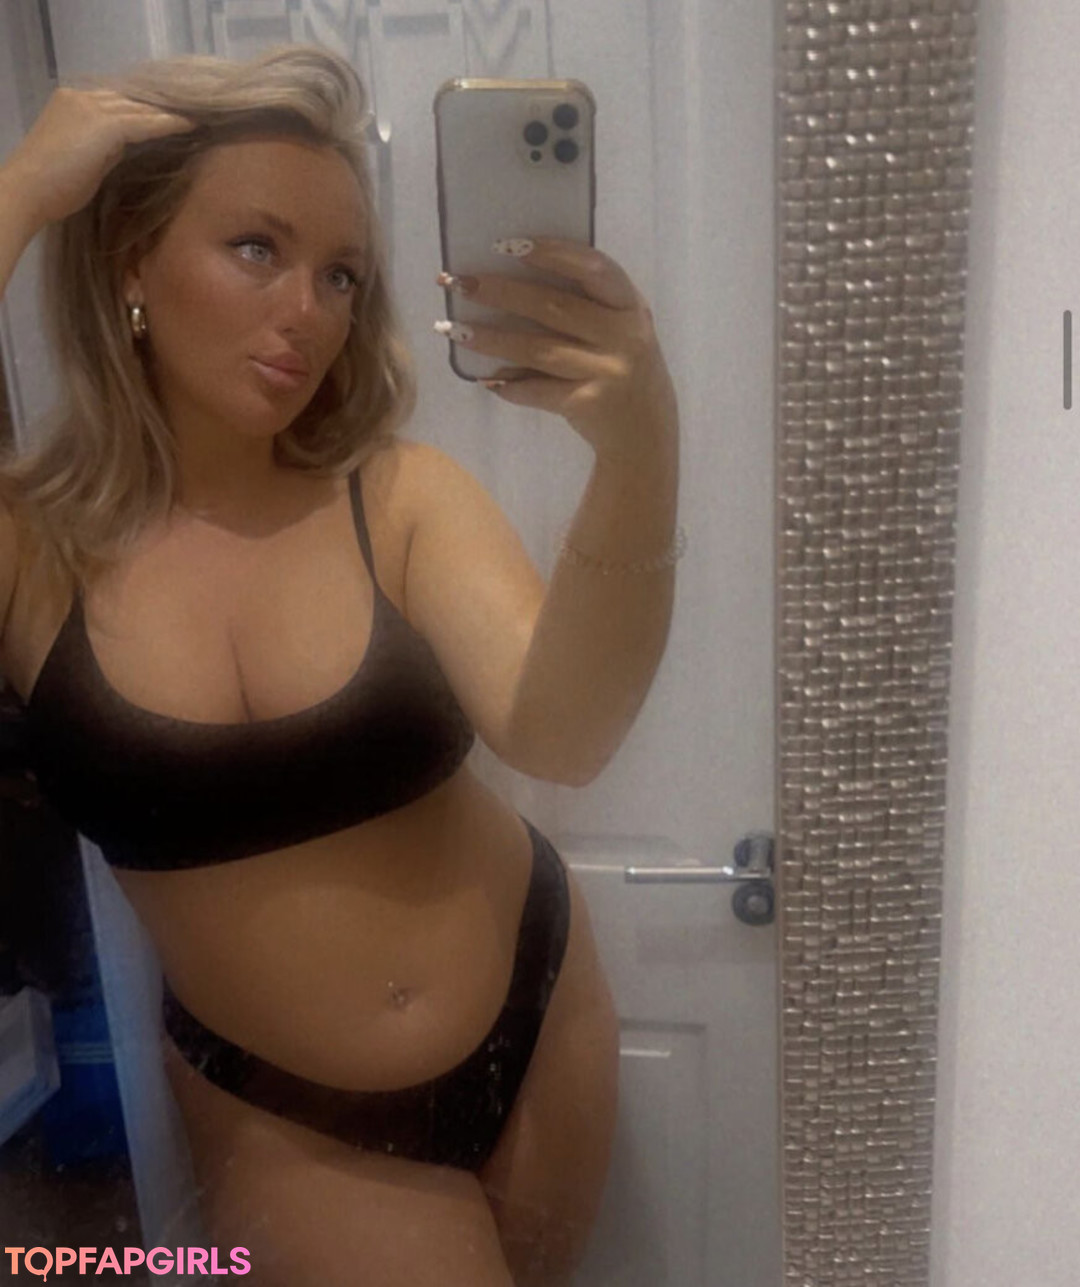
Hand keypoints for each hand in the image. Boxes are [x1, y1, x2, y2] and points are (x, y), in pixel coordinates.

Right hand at [4, 86, 197, 226]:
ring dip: (171, 114)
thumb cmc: (52, 189)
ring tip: (199, 119)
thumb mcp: (85, 162)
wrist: (27, 193)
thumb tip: (128, 148)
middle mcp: (81, 97)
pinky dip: (169, 124)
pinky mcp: (102, 124)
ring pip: (140, 108)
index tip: (173, 118)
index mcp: (73, 103)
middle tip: (194, 114)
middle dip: (161, 108)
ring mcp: (90, 107)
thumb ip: (106, 149)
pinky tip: (190, 127)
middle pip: (131, 100)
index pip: (117, 102)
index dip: (146, 111)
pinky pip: (144, 122)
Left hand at [437, 237, 678, 462]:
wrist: (645, 431)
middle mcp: (623, 336)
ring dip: (491, 339)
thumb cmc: (623, 366)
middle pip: (553, 307)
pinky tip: (485, 379)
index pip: (593, 268)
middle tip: (459, 282)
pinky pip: (539, 391)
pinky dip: (510, 385)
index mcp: (630, 306)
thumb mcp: (621, 328)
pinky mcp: (588, 404)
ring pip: (538, 349)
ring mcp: (607, 372)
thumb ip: (587, 304)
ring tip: (452, 330)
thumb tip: (510, 281)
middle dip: (501, 292)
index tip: (506, 245)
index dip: (552, 253)